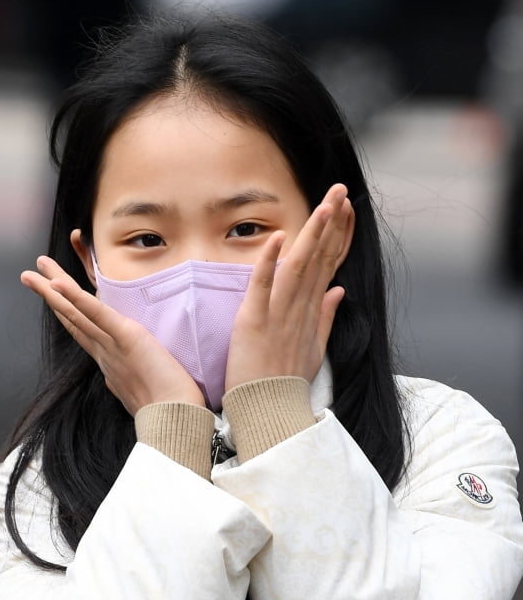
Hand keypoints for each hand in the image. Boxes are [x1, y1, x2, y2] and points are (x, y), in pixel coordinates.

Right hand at [21, 257, 204, 414]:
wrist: (176, 421)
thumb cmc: (168, 410)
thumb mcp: (143, 391)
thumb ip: (129, 379)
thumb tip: (120, 378)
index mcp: (109, 364)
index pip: (83, 331)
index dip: (66, 311)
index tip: (53, 296)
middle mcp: (104, 353)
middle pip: (71, 318)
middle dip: (50, 295)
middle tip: (29, 275)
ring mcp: (112, 346)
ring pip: (76, 312)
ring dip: (54, 288)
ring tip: (34, 269)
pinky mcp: (127, 338)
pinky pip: (98, 315)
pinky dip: (77, 298)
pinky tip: (59, 283)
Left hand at [225, 183, 352, 390]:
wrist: (269, 410)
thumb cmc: (287, 381)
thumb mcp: (313, 349)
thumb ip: (325, 317)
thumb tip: (338, 291)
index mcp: (311, 311)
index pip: (328, 264)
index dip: (337, 235)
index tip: (346, 208)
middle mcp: (300, 308)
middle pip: (319, 257)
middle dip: (331, 222)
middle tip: (340, 189)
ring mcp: (279, 314)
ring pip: (298, 266)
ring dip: (312, 234)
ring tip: (325, 204)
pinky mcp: (253, 322)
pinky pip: (262, 287)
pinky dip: (269, 262)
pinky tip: (278, 238)